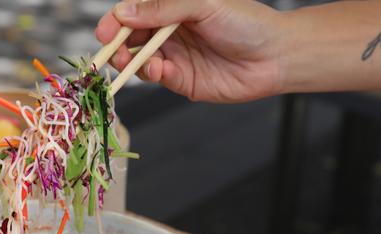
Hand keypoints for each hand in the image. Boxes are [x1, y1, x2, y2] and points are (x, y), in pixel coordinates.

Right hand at [96, 0, 285, 102]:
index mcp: (172, 8)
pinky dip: (149, 74)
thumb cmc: (247, 22)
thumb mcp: (203, 4)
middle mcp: (168, 31)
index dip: (115, 21)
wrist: (275, 57)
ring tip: (131, 62)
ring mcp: (173, 56)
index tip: (104, 31)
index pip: (134, 12)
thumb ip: (163, 8)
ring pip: (137, 59)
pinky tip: (158, 70)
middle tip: (110, 51)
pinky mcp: (180, 80)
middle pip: (129, 38)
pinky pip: (154, 77)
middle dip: (115, 45)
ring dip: (128, 61)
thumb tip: (124, 12)